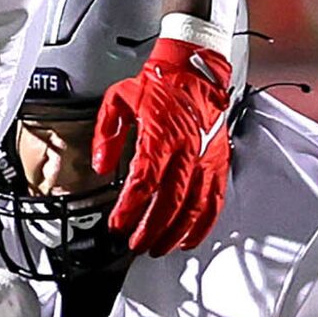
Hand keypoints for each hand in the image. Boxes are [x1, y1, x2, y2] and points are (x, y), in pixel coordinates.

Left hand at [92, 34, 233, 255]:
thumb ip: (106, 134)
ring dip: (175, 233)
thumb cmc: (160, 83)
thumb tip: (100, 164)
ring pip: (194, 207)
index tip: (117, 224)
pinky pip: (214, 201)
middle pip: (170, 202)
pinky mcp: (217, 162)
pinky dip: (203, 225)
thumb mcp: (119, 100)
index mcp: (161, 134)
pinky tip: (189, 238)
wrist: (194, 69)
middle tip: (136, 244)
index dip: (130, 208)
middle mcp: (186, 149)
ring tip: (158, 247)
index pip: (144, 181)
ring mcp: (205, 158)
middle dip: (151, 229)